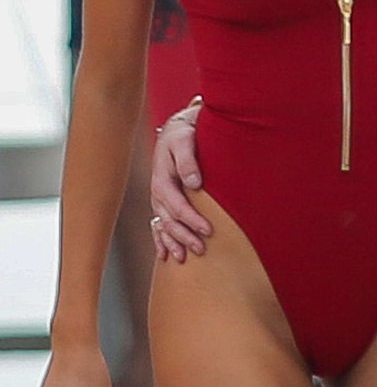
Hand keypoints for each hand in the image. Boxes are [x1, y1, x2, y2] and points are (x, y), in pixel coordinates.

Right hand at [149, 104, 211, 262]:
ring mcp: (159, 199)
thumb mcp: (185, 141)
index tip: (209, 230)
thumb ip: (188, 161)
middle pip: (169, 221)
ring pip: (163, 226)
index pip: (177, 206)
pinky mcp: (163, 201)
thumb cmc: (183, 134)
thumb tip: (194, 184)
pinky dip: (161, 240)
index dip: (192, 220)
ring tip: (184, 257)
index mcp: (162, 180)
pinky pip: (158, 224)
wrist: (176, 129)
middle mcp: (158, 193)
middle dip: (184, 236)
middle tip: (202, 249)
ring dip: (173, 242)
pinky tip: (164, 255)